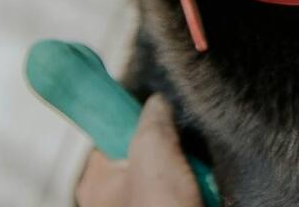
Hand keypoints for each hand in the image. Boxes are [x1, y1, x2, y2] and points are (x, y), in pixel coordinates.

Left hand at [76, 94, 202, 206]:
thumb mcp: (155, 154)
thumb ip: (152, 120)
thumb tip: (156, 101)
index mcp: (95, 182)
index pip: (112, 133)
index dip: (136, 119)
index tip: (159, 112)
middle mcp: (112, 199)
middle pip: (142, 152)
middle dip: (168, 146)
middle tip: (184, 145)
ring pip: (166, 173)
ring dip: (185, 168)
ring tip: (197, 172)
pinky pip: (181, 191)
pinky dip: (195, 186)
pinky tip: (202, 187)